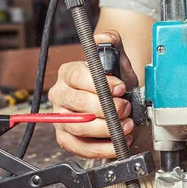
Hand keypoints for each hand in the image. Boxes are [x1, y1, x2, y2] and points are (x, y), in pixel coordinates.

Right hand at [48, 30, 138, 158]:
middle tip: (126, 109)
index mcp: (68, 73)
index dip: (100, 84)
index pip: (77, 78)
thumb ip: (111, 42)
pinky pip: (81, 148)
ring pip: (79, 128)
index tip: (120, 88)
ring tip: (126, 125)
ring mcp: (61, 119)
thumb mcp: (117, 58)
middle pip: (78, 105)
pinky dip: (103, 149)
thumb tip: (102, 38)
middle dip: (107, 109)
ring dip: (107, 129)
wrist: (120, 97)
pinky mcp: (66, 139)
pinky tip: (119, 142)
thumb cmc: (115, 79)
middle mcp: (60, 96)